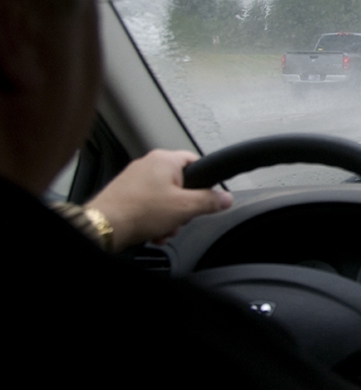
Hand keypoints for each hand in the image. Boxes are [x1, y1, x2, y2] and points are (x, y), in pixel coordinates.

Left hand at [88, 149, 231, 250]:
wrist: (104, 225)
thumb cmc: (137, 211)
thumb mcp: (185, 208)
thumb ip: (210, 201)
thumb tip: (226, 198)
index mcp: (165, 159)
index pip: (197, 163)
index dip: (204, 184)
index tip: (205, 198)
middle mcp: (149, 163)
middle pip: (181, 184)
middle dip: (182, 207)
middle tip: (179, 218)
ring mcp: (135, 177)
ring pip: (164, 197)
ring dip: (168, 216)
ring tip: (163, 228)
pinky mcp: (126, 192)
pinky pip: (149, 203)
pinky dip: (153, 217)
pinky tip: (151, 230)